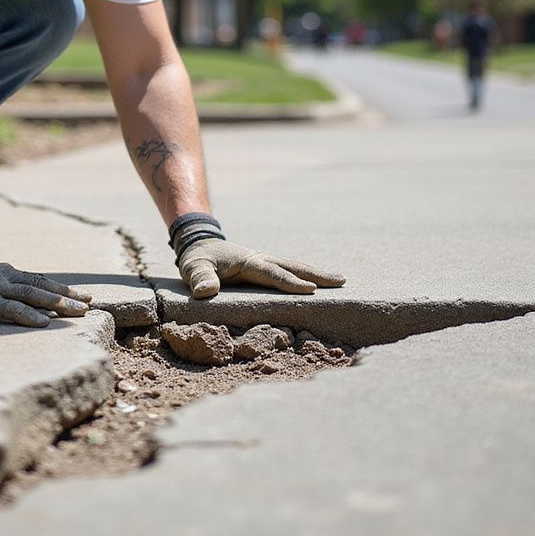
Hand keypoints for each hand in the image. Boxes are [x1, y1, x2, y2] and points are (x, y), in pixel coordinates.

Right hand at [0, 231, 92, 326]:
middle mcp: (8, 277)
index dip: (64, 289)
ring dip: (57, 304)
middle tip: (90, 304)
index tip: (84, 296)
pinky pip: (11, 308)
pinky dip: (29, 315)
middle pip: (44, 288)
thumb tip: (19, 298)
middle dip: (68, 296)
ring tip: (77, 312)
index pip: (42, 282)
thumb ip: (2, 287)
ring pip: (33, 295)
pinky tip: (44, 323)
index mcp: (8, 274)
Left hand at [177, 238, 345, 299]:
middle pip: (293, 266)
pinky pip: (288, 270)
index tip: (311, 290)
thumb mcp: (193, 267)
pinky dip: (305, 274)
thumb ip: (199, 279)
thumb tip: (206, 292)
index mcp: (248, 261)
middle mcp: (261, 259)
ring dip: (316, 273)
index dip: (290, 283)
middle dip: (316, 274)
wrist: (199, 244)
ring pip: (294, 266)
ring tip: (340, 280)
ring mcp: (264, 261)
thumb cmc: (196, 259)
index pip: (272, 273)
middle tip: (342, 280)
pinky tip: (318, 282)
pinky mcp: (264, 267)